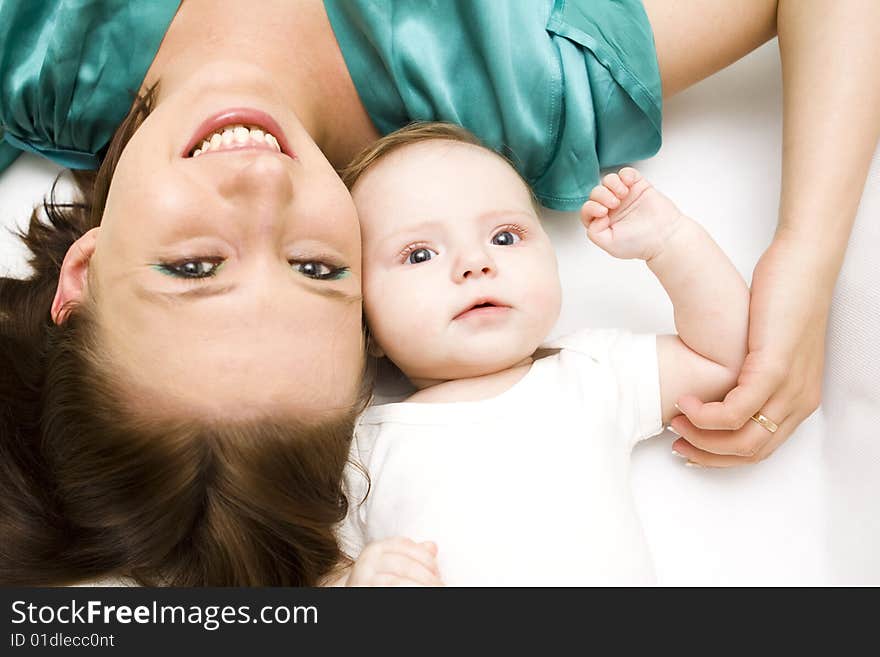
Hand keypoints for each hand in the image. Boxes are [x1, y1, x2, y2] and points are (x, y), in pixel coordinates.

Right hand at [345, 537, 443, 585]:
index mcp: (377, 548)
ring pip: (399, 582)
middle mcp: (368, 561)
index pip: (407, 547)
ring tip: (434, 592)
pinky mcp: (362, 590)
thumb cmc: (377, 581)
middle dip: (428, 578)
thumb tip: (432, 546)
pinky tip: (416, 595)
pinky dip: (408, 593)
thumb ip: (412, 555)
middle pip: (406, 565)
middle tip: (441, 586)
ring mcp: (364, 579)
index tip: (438, 573)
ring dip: (420, 587)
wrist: (352, 592)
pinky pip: (390, 590)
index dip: (427, 560)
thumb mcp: (392, 564)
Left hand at [580, 167, 683, 260]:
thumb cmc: (639, 243)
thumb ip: (594, 232)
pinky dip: (625, 175)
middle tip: (614, 204)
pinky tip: (629, 184)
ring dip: (612, 184)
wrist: (665, 237)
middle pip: (596, 193)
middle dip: (601, 195)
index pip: (587, 209)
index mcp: (602, 222)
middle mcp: (612, 208)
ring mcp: (625, 196)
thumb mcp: (610, 244)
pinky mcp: (638, 186)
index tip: (604, 213)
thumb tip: (596, 216)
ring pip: (608, 180)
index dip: (591, 208)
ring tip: (623, 194)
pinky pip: (626, 173)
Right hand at [668, 238, 827, 465]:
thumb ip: (753, 372)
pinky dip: (705, 415)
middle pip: (750, 453)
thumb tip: (720, 384)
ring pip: (743, 440)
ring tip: (676, 419)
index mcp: (799, 399)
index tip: (690, 444)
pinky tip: (686, 402)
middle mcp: (799, 400)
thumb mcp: (771, 346)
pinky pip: (735, 411)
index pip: (760, 450)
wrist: (804, 262)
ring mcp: (788, 387)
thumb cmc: (785, 295)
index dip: (720, 455)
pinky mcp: (774, 369)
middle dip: (707, 454)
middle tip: (676, 441)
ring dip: (702, 437)